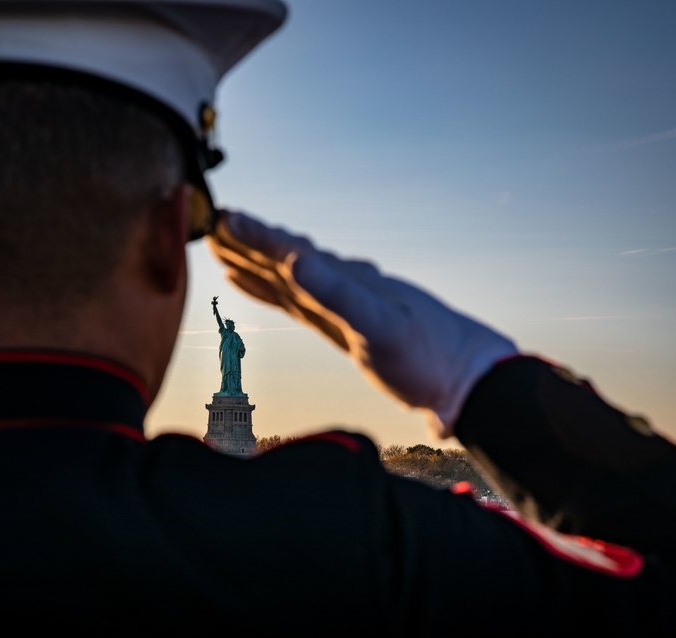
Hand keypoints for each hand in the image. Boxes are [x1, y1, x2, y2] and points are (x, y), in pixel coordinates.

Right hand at [208, 210, 518, 437]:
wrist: (465, 380)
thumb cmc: (429, 356)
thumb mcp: (380, 327)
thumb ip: (337, 294)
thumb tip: (296, 260)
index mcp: (346, 280)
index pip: (291, 252)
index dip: (255, 237)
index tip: (221, 219)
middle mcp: (343, 285)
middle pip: (284, 258)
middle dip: (247, 243)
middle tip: (210, 225)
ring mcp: (345, 304)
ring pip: (289, 277)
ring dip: (257, 263)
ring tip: (224, 250)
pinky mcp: (346, 327)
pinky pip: (301, 302)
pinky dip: (278, 290)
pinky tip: (268, 284)